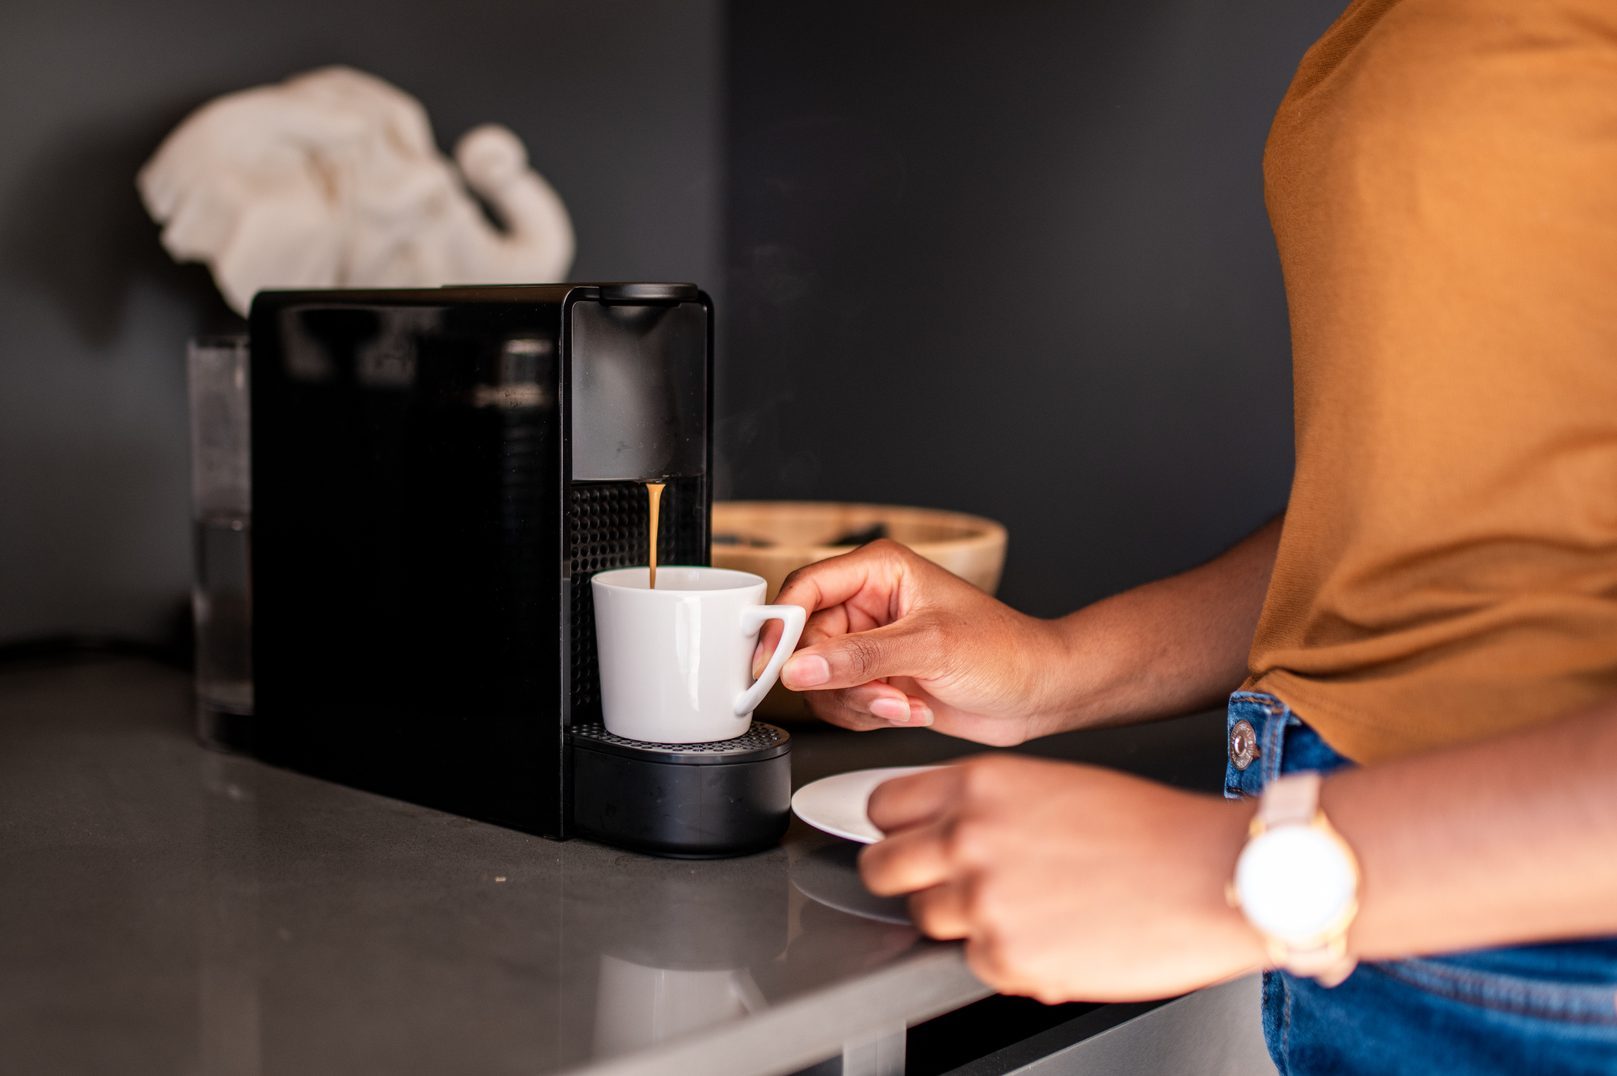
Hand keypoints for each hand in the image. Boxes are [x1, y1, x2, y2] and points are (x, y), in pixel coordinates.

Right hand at [754, 540, 1065, 745]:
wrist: (1040, 694)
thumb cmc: (1005, 651)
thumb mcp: (930, 648)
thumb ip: (859, 658)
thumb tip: (799, 668)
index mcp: (878, 572)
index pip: (804, 590)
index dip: (779, 627)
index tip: (771, 664)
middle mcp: (869, 604)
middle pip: (806, 644)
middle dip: (839, 680)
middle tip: (879, 693)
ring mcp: (872, 644)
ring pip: (819, 681)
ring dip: (859, 702)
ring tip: (905, 702)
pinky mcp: (878, 678)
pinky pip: (841, 703)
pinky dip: (870, 715)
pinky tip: (912, 708)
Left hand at [860, 756, 1263, 1002]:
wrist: (1216, 875)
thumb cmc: (1151, 828)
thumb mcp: (1052, 784)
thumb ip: (985, 804)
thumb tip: (938, 827)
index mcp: (979, 784)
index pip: (884, 806)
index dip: (896, 827)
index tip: (907, 838)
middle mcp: (969, 837)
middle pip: (883, 868)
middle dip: (907, 879)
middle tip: (946, 884)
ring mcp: (984, 901)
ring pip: (926, 919)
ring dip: (962, 920)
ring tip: (1022, 907)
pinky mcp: (1008, 958)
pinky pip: (976, 963)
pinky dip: (1007, 957)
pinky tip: (1053, 933)